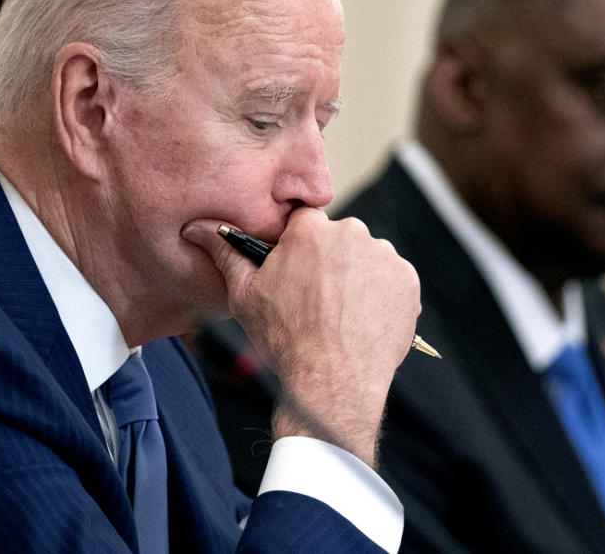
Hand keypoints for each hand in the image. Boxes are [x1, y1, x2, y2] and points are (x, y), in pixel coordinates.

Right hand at [185, 208, 419, 465]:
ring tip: (343, 317)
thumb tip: (196, 229)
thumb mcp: (245, 295)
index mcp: (310, 230)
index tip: (298, 272)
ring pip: (368, 259)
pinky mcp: (408, 281)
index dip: (300, 249)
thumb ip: (225, 254)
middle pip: (339, 239)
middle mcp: (352, 234)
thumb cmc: (285, 339)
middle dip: (331, 263)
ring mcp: (385, 257)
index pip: (305, 222)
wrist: (333, 382)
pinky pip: (392, 281)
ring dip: (358, 279)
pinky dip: (382, 297)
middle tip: (319, 302)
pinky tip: (364, 322)